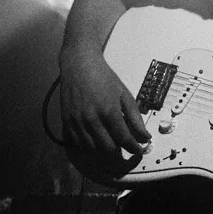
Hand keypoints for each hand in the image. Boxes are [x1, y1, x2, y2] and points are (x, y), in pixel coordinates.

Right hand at [58, 43, 151, 180]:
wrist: (79, 63)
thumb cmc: (104, 77)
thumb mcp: (124, 94)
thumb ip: (135, 118)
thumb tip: (145, 137)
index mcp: (108, 111)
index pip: (124, 140)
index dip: (134, 148)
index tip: (139, 150)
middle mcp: (91, 119)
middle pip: (109, 148)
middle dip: (120, 150)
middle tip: (125, 145)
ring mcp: (77, 121)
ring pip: (94, 148)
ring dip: (105, 149)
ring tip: (112, 141)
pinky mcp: (67, 121)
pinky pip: (79, 142)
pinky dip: (90, 144)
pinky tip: (96, 138)